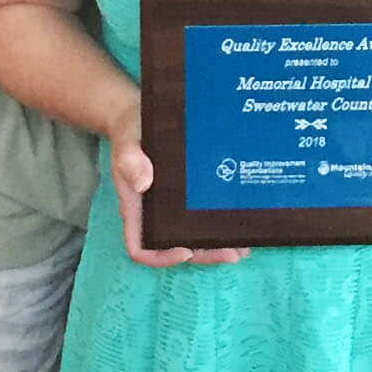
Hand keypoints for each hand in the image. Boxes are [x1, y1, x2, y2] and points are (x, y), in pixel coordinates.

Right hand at [109, 117, 247, 269]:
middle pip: (175, 247)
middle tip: (233, 253)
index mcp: (136, 208)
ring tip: (244, 246)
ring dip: (216, 245)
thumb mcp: (127, 140)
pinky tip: (239, 222)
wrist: (138, 114)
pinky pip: (200, 216)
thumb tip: (143, 183)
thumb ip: (130, 160)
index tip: (185, 251)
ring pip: (191, 236)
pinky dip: (218, 224)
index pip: (140, 247)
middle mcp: (153, 213)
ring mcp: (171, 206)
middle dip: (204, 254)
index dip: (161, 257)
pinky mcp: (186, 194)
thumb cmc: (130, 129)